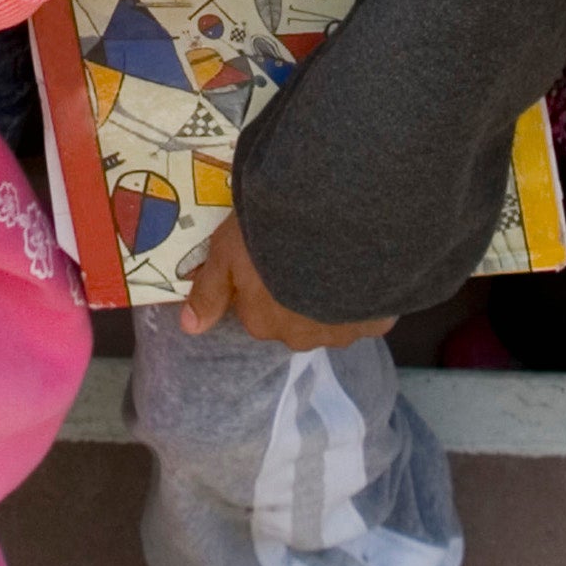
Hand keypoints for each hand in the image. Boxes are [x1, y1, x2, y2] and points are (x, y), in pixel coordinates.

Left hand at [176, 211, 392, 352]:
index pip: (254, 308)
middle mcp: (299, 337)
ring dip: (331, 295)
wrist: (335, 227)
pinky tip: (364, 264)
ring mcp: (339, 332)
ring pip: (331, 317)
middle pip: (292, 317)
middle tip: (302, 251)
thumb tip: (189, 328)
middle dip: (295, 292)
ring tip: (336, 254)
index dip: (260, 280)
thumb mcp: (226, 253)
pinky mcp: (376, 322)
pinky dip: (365, 293)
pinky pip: (368, 310)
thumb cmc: (268, 236)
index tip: (267, 251)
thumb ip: (209, 291)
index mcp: (261, 322)